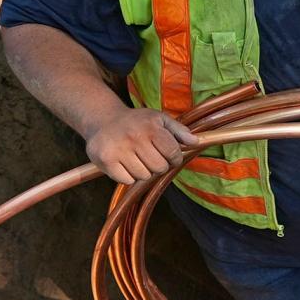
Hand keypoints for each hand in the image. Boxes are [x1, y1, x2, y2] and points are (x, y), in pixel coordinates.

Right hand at [83, 107, 199, 184]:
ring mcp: (119, 149)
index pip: (173, 153)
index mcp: (151, 127)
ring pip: (144, 176)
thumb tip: (195, 142)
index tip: (170, 157)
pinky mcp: (106, 160)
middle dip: (159, 165)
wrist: (103, 120)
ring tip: (137, 159)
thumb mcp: (159, 119)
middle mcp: (135, 137)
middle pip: (159, 167)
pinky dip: (129, 176)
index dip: (175, 159)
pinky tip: (125, 164)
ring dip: (144, 171)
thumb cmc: (136, 122)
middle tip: (151, 157)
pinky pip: (127, 180)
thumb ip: (179, 130)